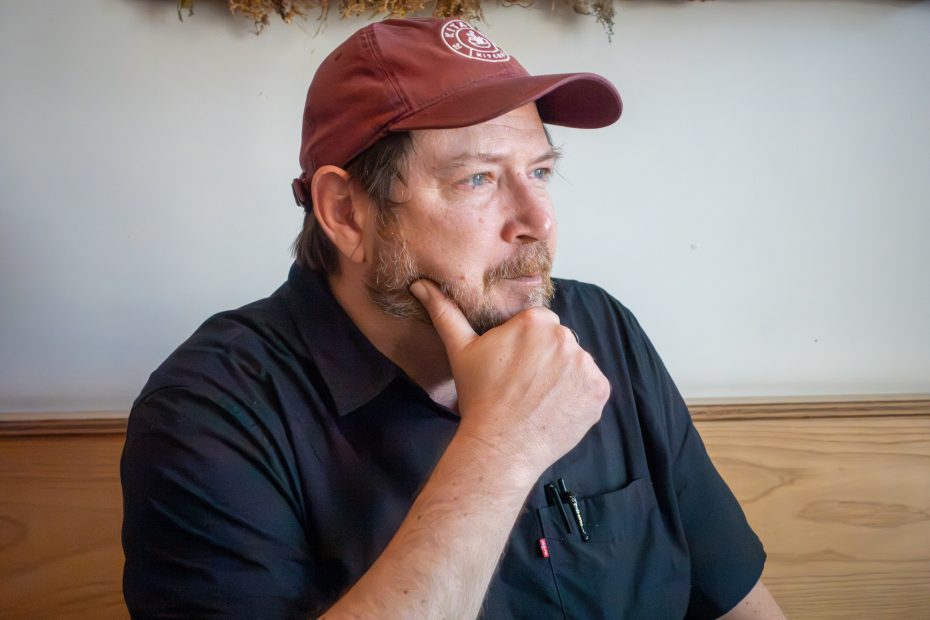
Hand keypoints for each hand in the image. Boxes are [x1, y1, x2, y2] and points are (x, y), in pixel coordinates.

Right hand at [409, 279, 609, 474]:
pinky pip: (592, 386)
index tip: (512, 366)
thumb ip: (445, 312)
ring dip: (563, 377)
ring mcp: (586, 365)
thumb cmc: (479, 397)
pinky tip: (555, 408)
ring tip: (539, 399)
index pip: (538, 324)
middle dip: (546, 359)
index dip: (525, 346)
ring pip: (576, 363)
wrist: (501, 445)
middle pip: (559, 342)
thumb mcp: (460, 350)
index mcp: (536, 321)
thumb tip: (420, 284)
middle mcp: (566, 337)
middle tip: (523, 385)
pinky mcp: (599, 391)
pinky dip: (579, 396)